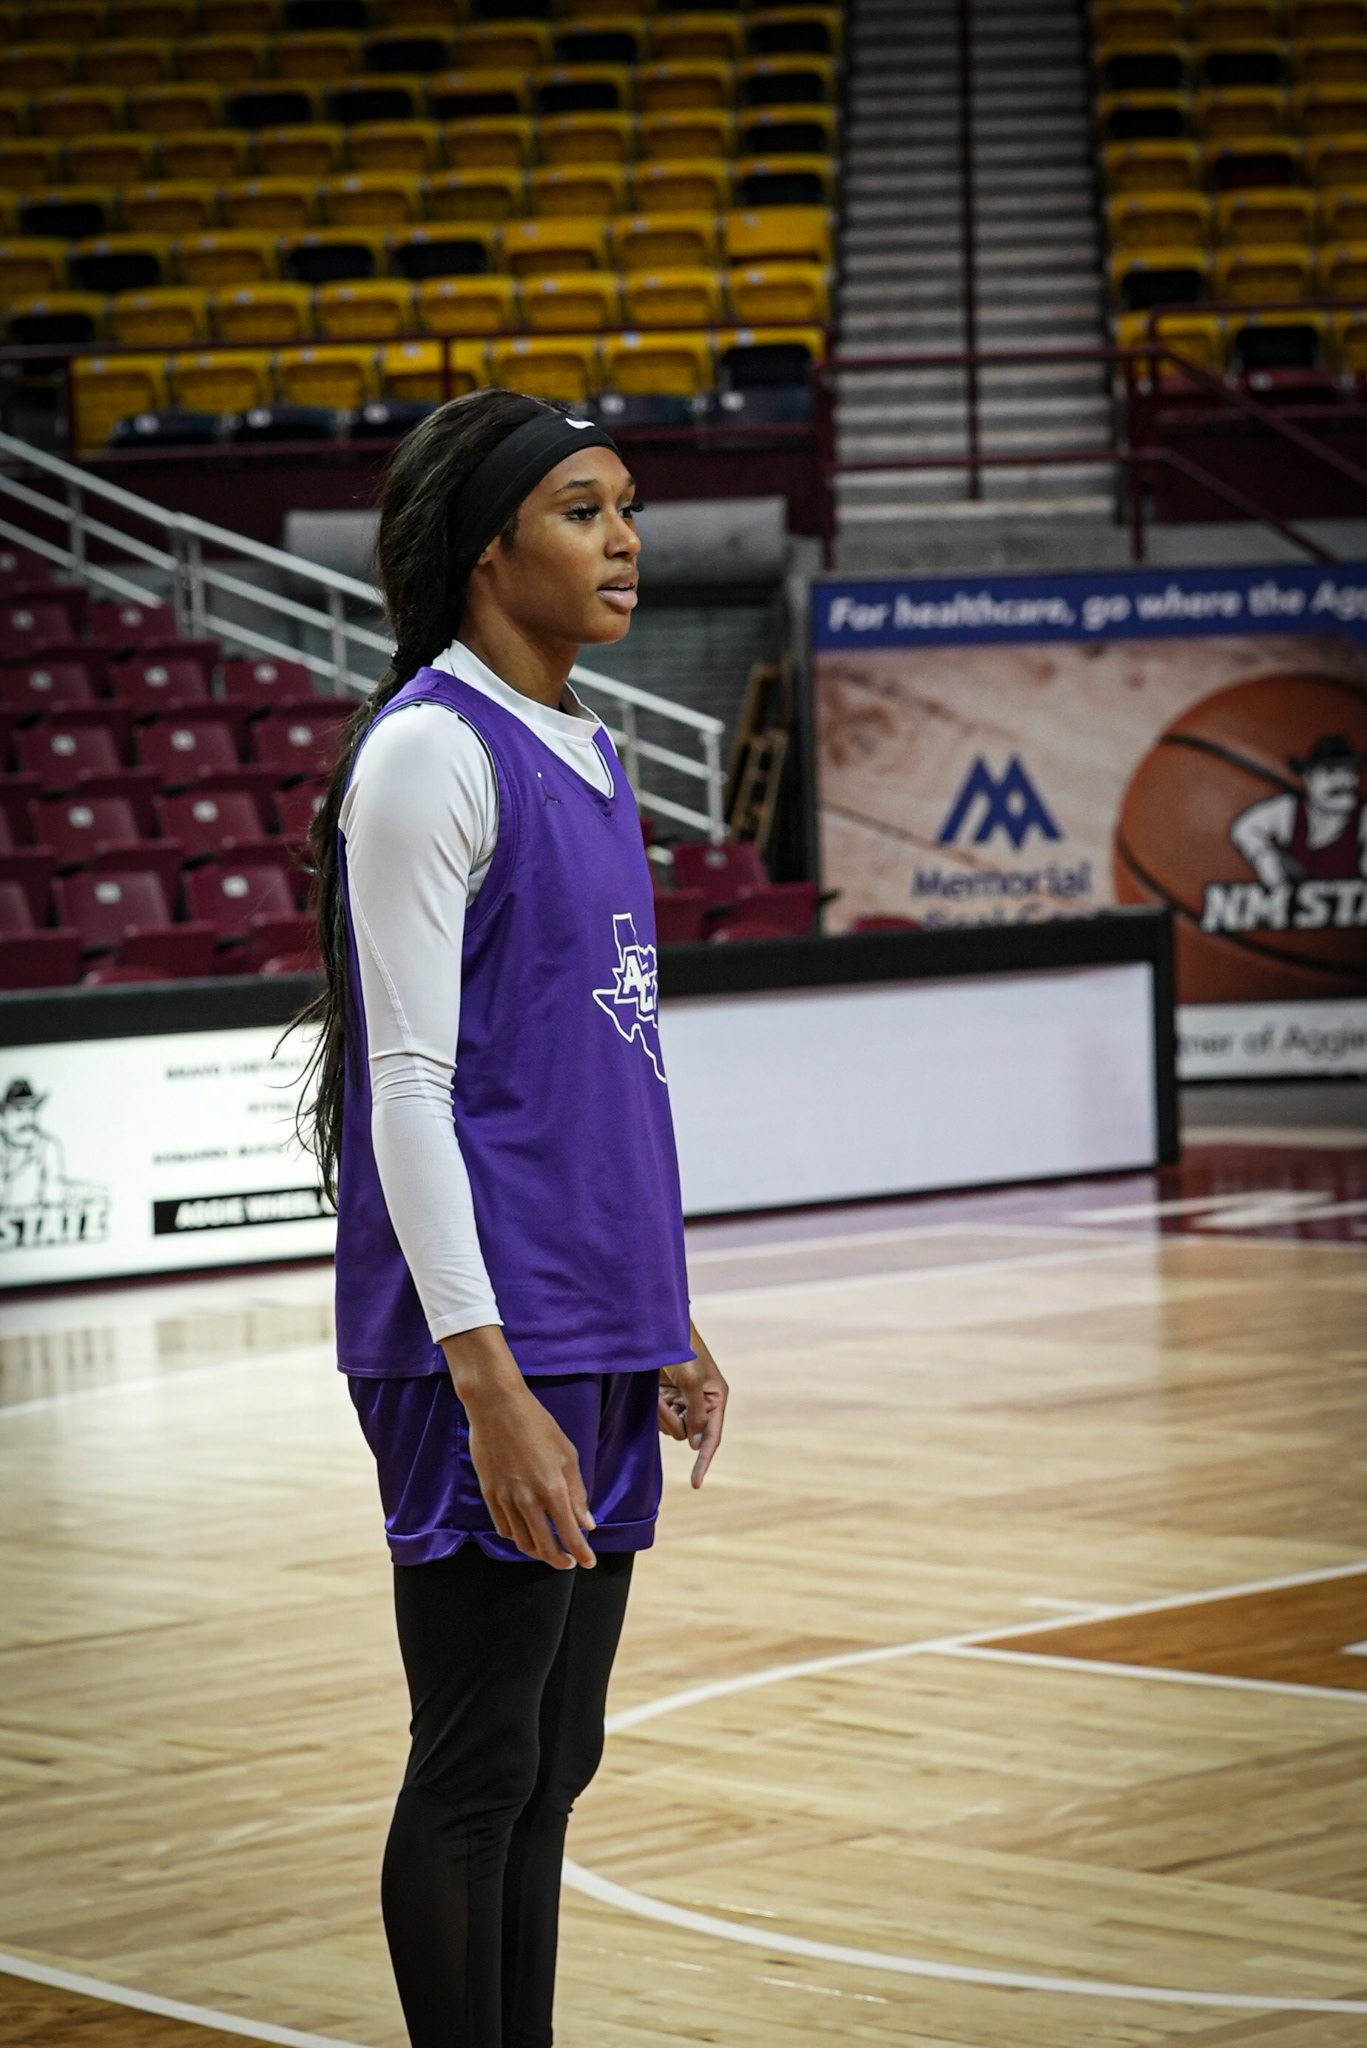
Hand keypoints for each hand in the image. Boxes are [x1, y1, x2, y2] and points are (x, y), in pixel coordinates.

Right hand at [441, 1326, 594, 1568]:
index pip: (569, 1534)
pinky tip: (525, 1534)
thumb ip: (577, 1492)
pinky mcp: (489, 1494)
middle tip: (569, 1563)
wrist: (497, 1407)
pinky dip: (516, 1537)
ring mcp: (505, 1499)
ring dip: (537, 1552)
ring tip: (548, 1551)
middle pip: (544, 1546)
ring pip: (521, 1541)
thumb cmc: (538, 1425)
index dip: (581, 1552)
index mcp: (553, 1489)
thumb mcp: (567, 1455)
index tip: (588, 1562)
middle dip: (559, 1560)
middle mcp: (528, 1500)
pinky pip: (503, 1527)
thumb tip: (587, 1523)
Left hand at [659, 1320, 727, 1487]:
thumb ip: (697, 1414)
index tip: (695, 1484)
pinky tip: (655, 1391)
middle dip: (674, 1421)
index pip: (711, 1436)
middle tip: (667, 1399)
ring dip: (662, 1413)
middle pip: (688, 1434)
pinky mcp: (666, 1397)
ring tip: (659, 1390)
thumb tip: (696, 1443)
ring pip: (672, 1427)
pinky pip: (660, 1417)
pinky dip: (655, 1408)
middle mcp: (701, 1402)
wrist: (656, 1330)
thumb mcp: (693, 1380)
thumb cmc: (682, 1349)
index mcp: (715, 1397)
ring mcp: (682, 1401)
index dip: (704, 1461)